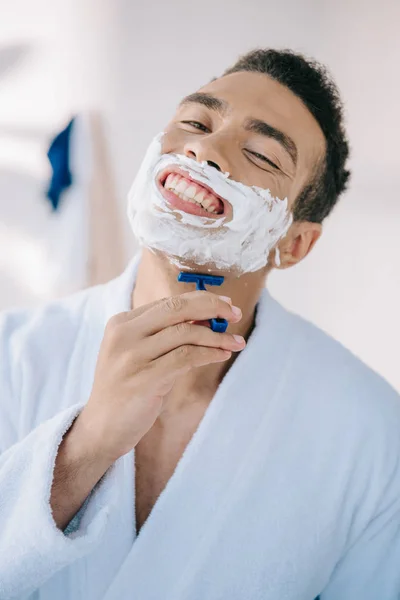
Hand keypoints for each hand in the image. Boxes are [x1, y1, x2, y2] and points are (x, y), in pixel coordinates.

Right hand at [76, 291, 243, 461]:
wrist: (101, 428)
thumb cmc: (127, 389)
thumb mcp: (139, 354)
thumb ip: (165, 334)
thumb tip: (206, 316)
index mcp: (121, 323)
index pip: (168, 302)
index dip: (201, 300)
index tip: (225, 304)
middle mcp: (124, 334)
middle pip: (177, 308)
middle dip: (212, 307)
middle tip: (236, 314)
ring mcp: (132, 356)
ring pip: (185, 333)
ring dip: (217, 336)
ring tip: (237, 342)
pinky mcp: (144, 378)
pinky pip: (186, 357)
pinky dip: (210, 353)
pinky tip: (223, 355)